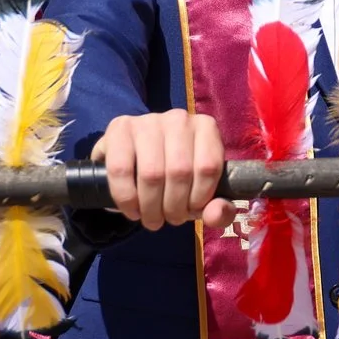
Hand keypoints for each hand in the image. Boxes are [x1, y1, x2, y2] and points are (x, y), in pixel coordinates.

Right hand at [101, 109, 230, 233]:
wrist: (134, 161)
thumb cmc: (175, 180)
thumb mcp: (200, 195)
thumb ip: (218, 210)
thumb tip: (216, 215)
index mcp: (205, 127)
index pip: (208, 167)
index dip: (199, 199)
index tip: (190, 212)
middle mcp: (179, 118)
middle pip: (179, 172)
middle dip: (174, 208)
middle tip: (168, 220)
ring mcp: (148, 121)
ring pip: (152, 173)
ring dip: (151, 207)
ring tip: (151, 219)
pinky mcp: (120, 128)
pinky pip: (122, 170)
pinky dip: (127, 199)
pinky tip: (132, 210)